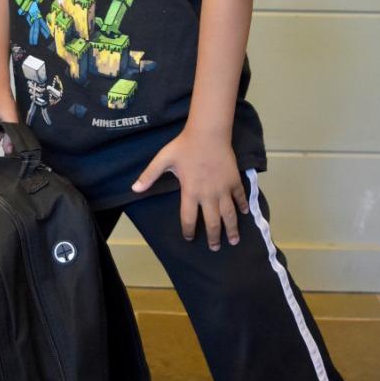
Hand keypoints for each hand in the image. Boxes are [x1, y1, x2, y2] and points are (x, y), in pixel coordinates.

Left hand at [132, 128, 248, 250]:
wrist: (208, 133)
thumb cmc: (185, 146)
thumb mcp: (163, 159)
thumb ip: (149, 175)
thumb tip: (134, 189)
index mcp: (190, 192)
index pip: (188, 219)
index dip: (188, 231)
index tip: (189, 238)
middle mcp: (208, 195)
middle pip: (212, 222)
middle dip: (213, 237)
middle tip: (215, 247)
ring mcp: (223, 189)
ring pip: (229, 214)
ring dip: (231, 229)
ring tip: (233, 240)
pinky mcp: (234, 181)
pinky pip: (240, 197)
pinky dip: (242, 206)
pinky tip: (245, 213)